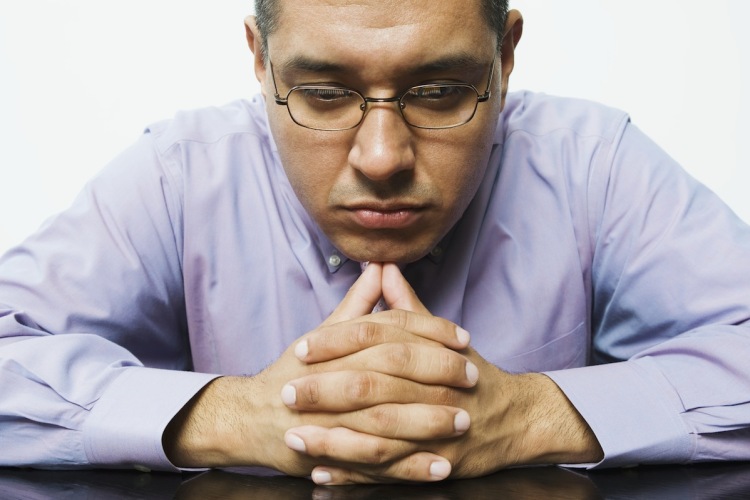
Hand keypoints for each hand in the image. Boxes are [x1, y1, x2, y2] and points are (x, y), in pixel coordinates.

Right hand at [163, 263, 475, 476]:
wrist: (251, 418)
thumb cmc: (293, 373)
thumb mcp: (323, 335)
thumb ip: (356, 304)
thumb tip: (381, 266)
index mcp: (335, 350)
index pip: (388, 334)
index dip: (429, 334)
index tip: (463, 338)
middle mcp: (332, 383)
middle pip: (389, 376)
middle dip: (434, 376)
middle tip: (471, 378)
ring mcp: (330, 424)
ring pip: (384, 423)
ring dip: (427, 424)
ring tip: (462, 423)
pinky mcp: (331, 458)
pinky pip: (376, 466)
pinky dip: (409, 468)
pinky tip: (440, 467)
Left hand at [284, 264, 603, 483]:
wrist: (516, 417)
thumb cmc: (469, 373)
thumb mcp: (441, 337)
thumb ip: (407, 306)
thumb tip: (382, 267)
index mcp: (431, 351)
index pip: (379, 339)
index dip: (339, 342)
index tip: (303, 348)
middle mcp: (435, 388)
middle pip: (374, 385)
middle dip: (326, 391)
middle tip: (287, 392)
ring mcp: (437, 429)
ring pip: (379, 434)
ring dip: (334, 438)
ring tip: (294, 438)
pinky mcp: (438, 464)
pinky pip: (391, 473)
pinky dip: (355, 475)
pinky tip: (322, 473)